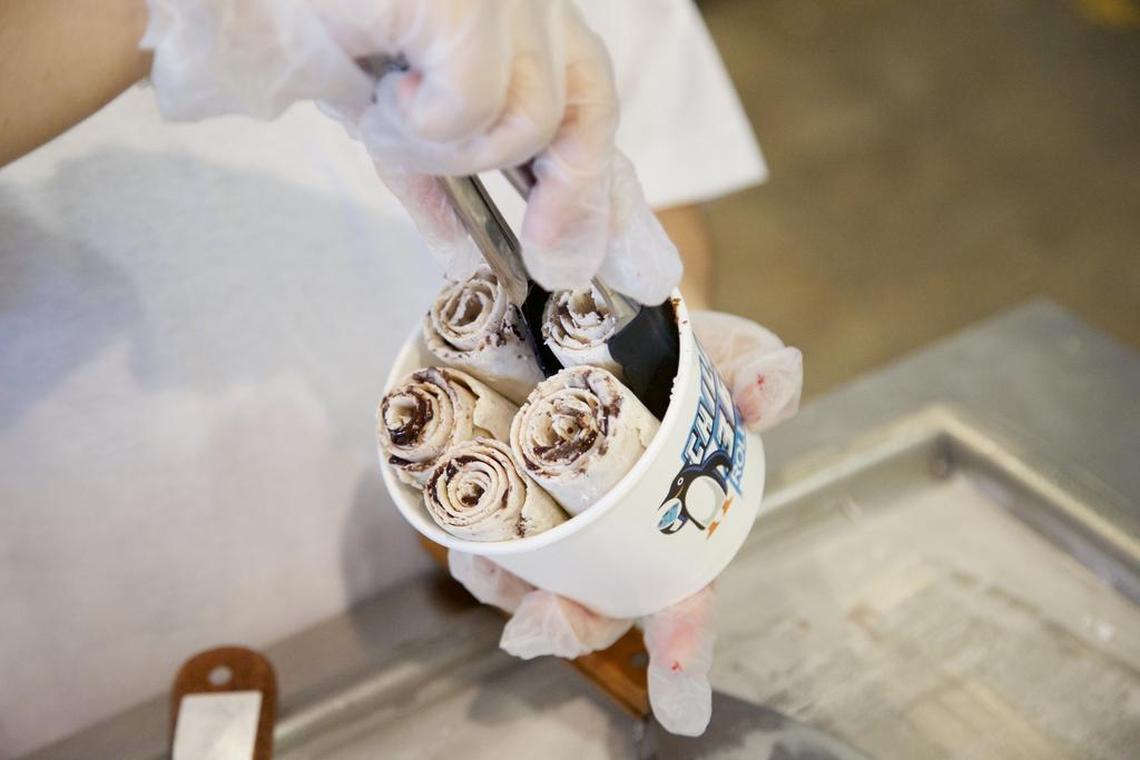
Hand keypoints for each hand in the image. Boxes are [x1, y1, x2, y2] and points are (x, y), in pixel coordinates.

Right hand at [142, 0, 680, 303]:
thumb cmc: (309, 25)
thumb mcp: (391, 113)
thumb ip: (441, 175)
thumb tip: (472, 253)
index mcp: (511, 14)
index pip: (586, 99)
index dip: (607, 185)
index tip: (627, 261)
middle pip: (587, 105)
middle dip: (574, 198)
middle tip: (549, 259)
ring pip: (528, 120)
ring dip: (451, 150)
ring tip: (392, 118)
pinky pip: (475, 102)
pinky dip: (424, 123)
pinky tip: (382, 89)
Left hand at [448, 312, 801, 735]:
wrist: (611, 329)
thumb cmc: (683, 363)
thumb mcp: (729, 358)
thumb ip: (757, 377)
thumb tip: (775, 385)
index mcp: (678, 530)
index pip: (686, 598)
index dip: (684, 641)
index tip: (678, 681)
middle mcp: (617, 546)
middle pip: (598, 611)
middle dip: (572, 627)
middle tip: (546, 625)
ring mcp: (564, 534)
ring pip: (535, 590)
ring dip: (510, 595)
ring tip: (488, 568)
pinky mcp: (515, 510)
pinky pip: (490, 552)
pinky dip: (477, 554)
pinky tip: (466, 541)